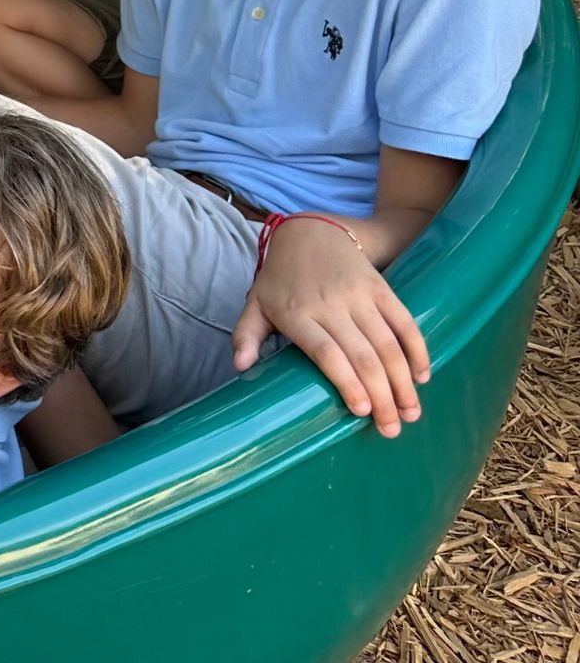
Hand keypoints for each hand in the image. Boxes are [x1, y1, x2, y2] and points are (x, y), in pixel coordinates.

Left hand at [232, 218, 426, 437]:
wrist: (311, 232)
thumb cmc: (281, 279)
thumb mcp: (256, 304)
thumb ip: (246, 336)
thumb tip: (240, 368)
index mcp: (297, 314)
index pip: (326, 353)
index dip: (347, 382)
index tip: (361, 412)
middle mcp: (330, 305)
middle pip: (363, 356)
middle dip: (382, 396)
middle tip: (392, 430)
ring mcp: (358, 296)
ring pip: (388, 344)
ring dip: (403, 382)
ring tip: (411, 414)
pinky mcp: (380, 288)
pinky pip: (404, 322)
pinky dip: (417, 350)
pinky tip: (422, 377)